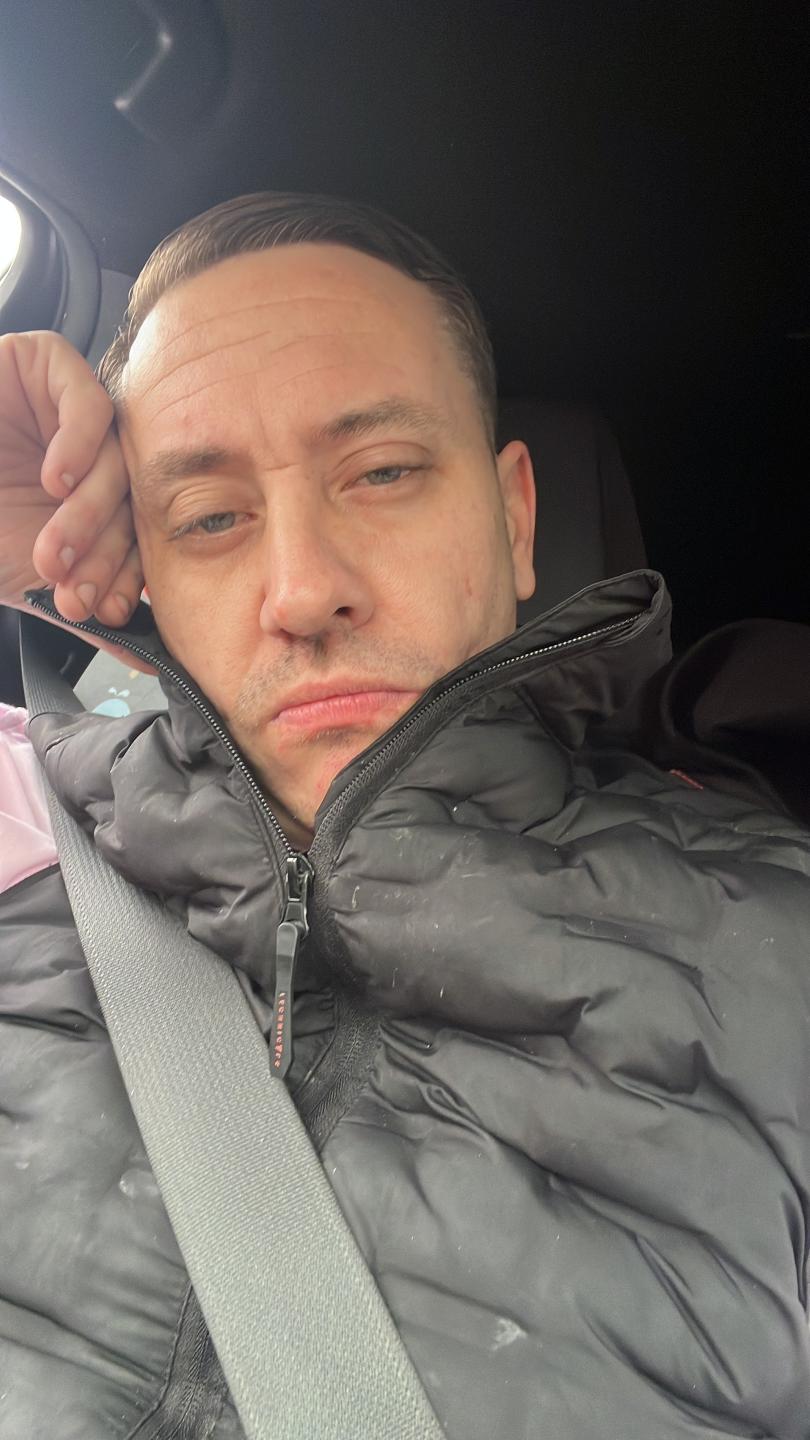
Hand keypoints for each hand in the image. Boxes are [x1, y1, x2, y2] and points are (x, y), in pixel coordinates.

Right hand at [0, 331, 154, 671]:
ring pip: (115, 459)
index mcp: (92, 498)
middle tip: (74, 592)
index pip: (130, 533)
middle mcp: (91, 452)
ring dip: (89, 516)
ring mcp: (72, 407)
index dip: (123, 576)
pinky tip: (55, 480)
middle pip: (129, 500)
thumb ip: (83, 607)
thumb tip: (145, 655)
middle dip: (103, 556)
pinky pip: (89, 403)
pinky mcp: (46, 363)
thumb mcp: (23, 576)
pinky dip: (79, 447)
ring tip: (52, 552)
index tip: (107, 612)